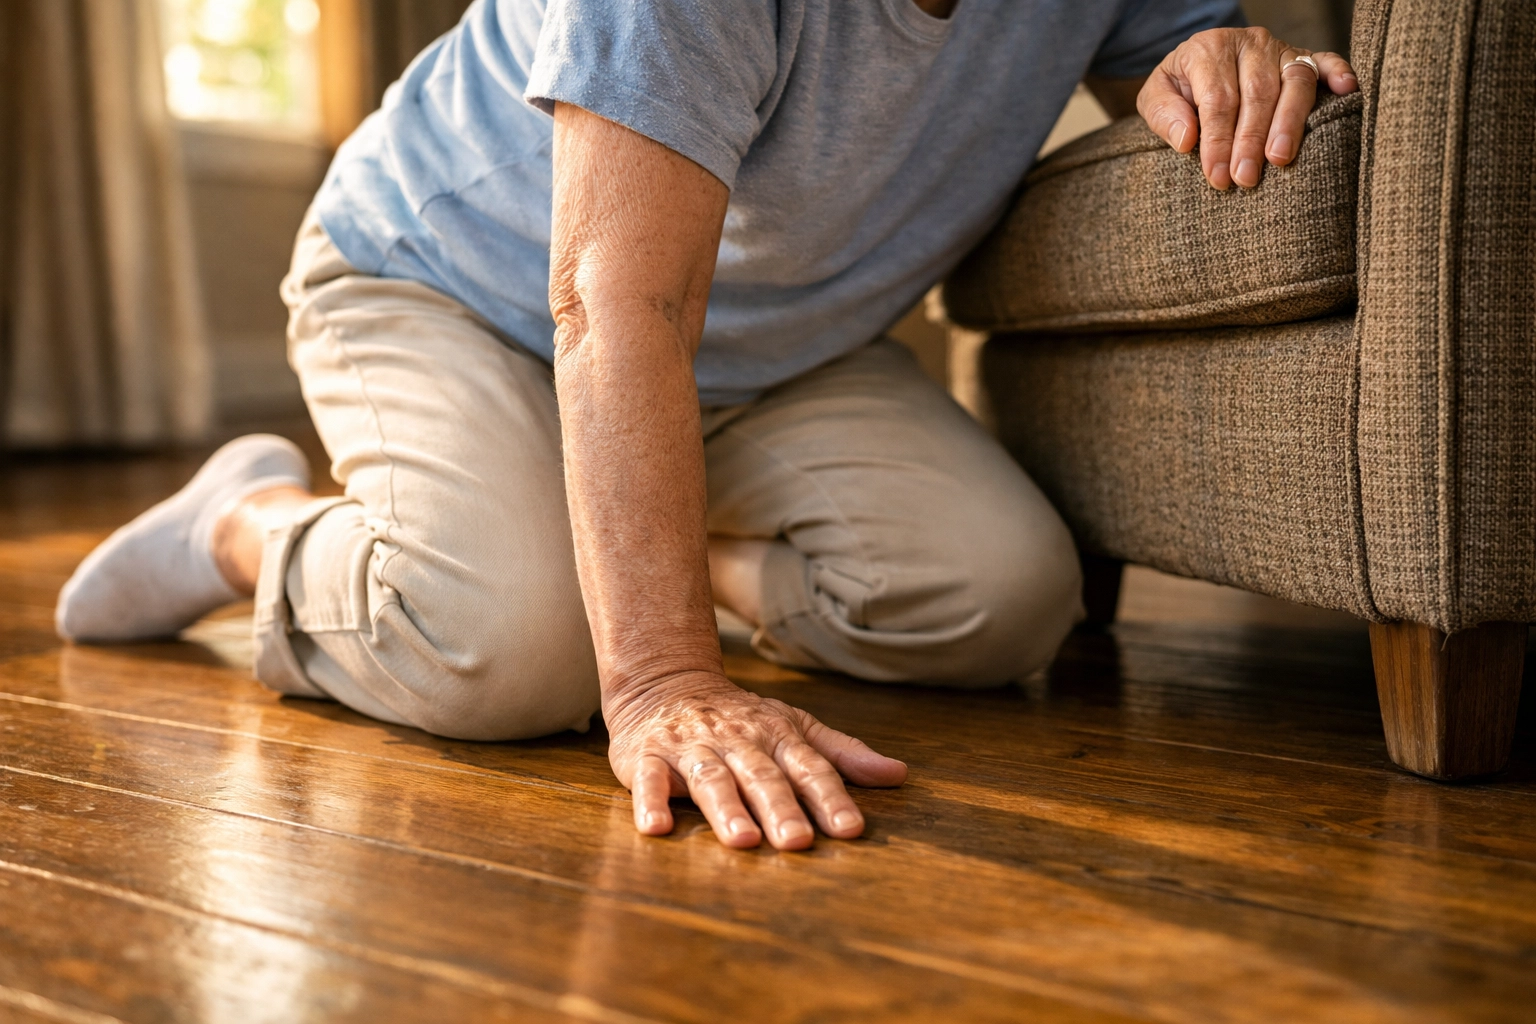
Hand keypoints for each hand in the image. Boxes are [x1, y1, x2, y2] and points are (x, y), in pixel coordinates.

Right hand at [605, 672, 907, 849]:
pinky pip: (648, 780)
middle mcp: (737, 741)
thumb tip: (899, 774)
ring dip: (727, 810)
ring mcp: (691, 747)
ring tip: (743, 841)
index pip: (809, 768)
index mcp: (776, 735)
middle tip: (798, 842)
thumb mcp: (794, 727)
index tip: (850, 829)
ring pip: (711, 779)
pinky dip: (650, 802)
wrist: (666, 682)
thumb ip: (842, 753)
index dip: (830, 797)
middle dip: (780, 808)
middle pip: (762, 776)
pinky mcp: (647, 756)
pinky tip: (655, 828)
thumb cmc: (740, 718)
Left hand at [1137, 27, 1357, 189]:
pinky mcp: (1303, 55)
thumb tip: (1186, 139)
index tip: (1218, 175)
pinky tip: (1347, 91)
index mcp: (1209, 49)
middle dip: (1251, 140)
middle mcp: (1249, 43)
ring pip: (1293, 82)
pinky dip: (1338, 72)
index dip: (1218, 139)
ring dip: (1289, 122)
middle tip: (1246, 178)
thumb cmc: (1180, 88)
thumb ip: (1164, 113)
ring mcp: (1280, 48)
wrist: (1199, 66)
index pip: (1218, 99)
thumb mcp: (1156, 96)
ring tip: (1280, 158)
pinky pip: (1326, 60)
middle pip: (1257, 93)